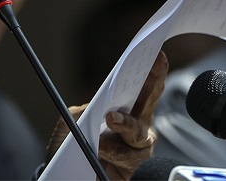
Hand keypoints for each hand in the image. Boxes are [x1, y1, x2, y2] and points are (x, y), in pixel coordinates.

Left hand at [44, 51, 167, 179]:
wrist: (67, 174)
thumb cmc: (72, 146)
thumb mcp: (72, 122)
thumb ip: (83, 111)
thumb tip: (95, 106)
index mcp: (124, 110)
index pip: (141, 89)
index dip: (153, 73)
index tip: (158, 55)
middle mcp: (137, 127)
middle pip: (150, 104)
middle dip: (152, 86)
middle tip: (149, 71)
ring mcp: (138, 149)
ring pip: (139, 133)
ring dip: (124, 125)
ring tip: (109, 119)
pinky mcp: (134, 168)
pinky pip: (129, 157)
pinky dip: (113, 150)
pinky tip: (100, 147)